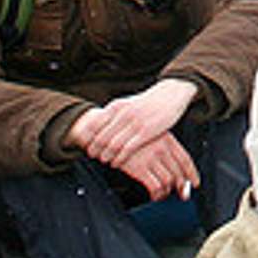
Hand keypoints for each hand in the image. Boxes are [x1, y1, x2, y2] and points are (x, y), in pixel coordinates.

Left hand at [77, 78, 195, 168]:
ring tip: (105, 161)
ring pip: (112, 146)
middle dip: (95, 151)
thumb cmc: (148, 101)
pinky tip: (116, 163)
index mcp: (116, 106)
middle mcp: (123, 114)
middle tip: (94, 157)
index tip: (86, 147)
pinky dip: (118, 159)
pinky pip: (126, 150)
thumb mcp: (127, 103)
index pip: (94, 126)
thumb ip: (113, 114)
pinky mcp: (145, 131)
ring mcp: (134, 123)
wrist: (171, 93)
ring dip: (105, 156)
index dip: (87, 139)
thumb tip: (96, 127)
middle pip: (101, 138)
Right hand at [118, 132, 199, 202]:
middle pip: (178, 172)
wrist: (111, 133)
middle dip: (182, 186)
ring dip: (168, 192)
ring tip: (164, 195)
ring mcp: (151, 159)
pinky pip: (155, 186)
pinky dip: (157, 194)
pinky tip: (155, 196)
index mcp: (168, 140)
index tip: (195, 183)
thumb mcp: (153, 135)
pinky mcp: (139, 168)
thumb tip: (173, 165)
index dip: (192, 173)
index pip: (185, 159)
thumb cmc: (131, 135)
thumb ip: (164, 147)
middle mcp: (162, 149)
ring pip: (168, 181)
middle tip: (183, 195)